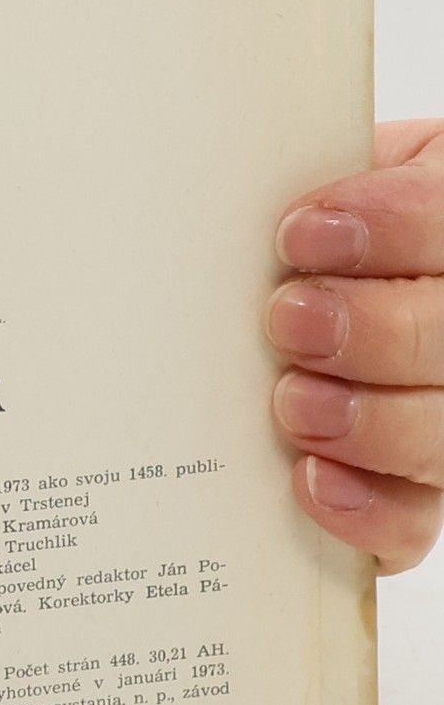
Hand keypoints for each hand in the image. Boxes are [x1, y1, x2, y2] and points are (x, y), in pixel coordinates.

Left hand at [268, 118, 443, 573]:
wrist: (314, 294)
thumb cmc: (321, 237)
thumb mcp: (329, 185)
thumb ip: (320, 183)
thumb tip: (277, 208)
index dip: (399, 225)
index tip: (301, 233)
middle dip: (377, 330)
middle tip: (289, 319)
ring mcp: (441, 415)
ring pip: (443, 432)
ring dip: (371, 420)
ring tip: (292, 401)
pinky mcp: (413, 493)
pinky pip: (412, 520)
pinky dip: (366, 508)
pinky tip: (311, 481)